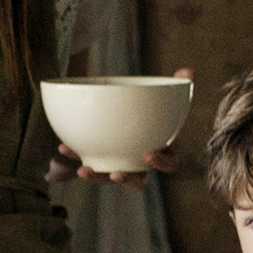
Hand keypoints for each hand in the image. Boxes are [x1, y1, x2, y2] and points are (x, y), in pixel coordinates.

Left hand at [50, 65, 195, 186]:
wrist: (124, 110)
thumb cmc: (151, 108)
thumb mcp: (164, 95)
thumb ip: (177, 85)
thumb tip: (189, 72)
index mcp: (160, 148)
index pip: (169, 162)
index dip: (161, 163)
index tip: (149, 155)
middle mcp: (140, 162)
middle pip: (138, 180)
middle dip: (127, 179)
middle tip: (116, 174)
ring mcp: (119, 163)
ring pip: (110, 176)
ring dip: (97, 176)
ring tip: (83, 169)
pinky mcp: (100, 159)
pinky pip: (89, 161)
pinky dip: (76, 156)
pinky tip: (64, 148)